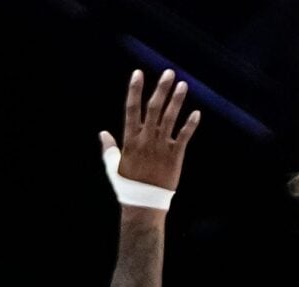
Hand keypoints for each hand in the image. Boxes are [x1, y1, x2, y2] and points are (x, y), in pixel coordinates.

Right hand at [104, 68, 200, 194]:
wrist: (144, 202)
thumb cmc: (127, 185)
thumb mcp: (113, 165)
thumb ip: (109, 148)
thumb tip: (102, 133)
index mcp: (130, 138)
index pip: (132, 108)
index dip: (134, 89)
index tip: (138, 73)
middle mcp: (146, 138)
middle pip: (154, 107)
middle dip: (161, 88)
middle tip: (169, 72)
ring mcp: (161, 146)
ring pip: (170, 117)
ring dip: (177, 100)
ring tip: (183, 85)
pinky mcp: (175, 156)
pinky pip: (184, 136)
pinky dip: (190, 124)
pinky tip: (196, 112)